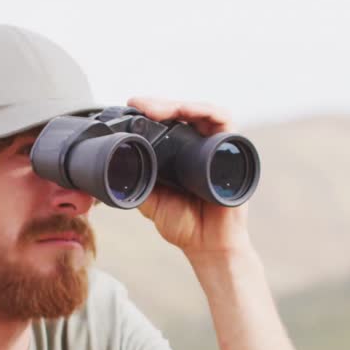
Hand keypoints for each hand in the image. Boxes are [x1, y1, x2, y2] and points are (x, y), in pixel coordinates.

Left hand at [127, 96, 252, 259]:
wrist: (207, 245)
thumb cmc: (184, 224)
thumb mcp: (150, 199)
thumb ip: (138, 181)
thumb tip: (116, 164)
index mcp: (178, 152)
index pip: (166, 121)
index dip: (149, 110)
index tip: (131, 106)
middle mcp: (199, 145)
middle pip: (182, 111)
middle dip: (159, 104)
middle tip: (139, 105)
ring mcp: (216, 146)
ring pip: (200, 111)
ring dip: (178, 104)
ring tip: (156, 109)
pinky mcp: (233, 149)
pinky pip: (224, 121)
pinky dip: (205, 110)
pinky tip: (187, 112)